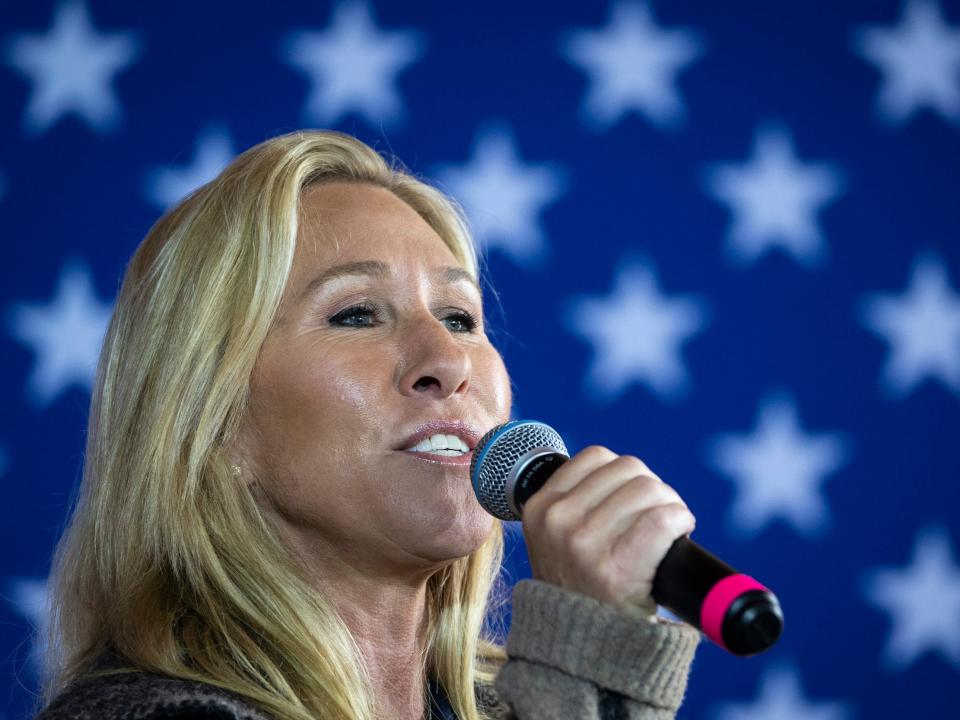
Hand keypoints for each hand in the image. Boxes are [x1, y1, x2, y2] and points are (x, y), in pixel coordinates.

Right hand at [521, 446, 695, 616]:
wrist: (580, 651)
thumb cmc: (581, 590)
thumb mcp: (555, 540)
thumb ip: (573, 504)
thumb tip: (625, 472)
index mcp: (539, 507)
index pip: (596, 457)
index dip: (625, 475)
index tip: (632, 500)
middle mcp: (558, 521)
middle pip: (629, 469)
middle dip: (651, 489)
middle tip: (656, 519)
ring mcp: (584, 545)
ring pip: (649, 489)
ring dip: (670, 505)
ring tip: (667, 530)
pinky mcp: (616, 570)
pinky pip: (662, 519)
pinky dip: (680, 521)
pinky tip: (680, 534)